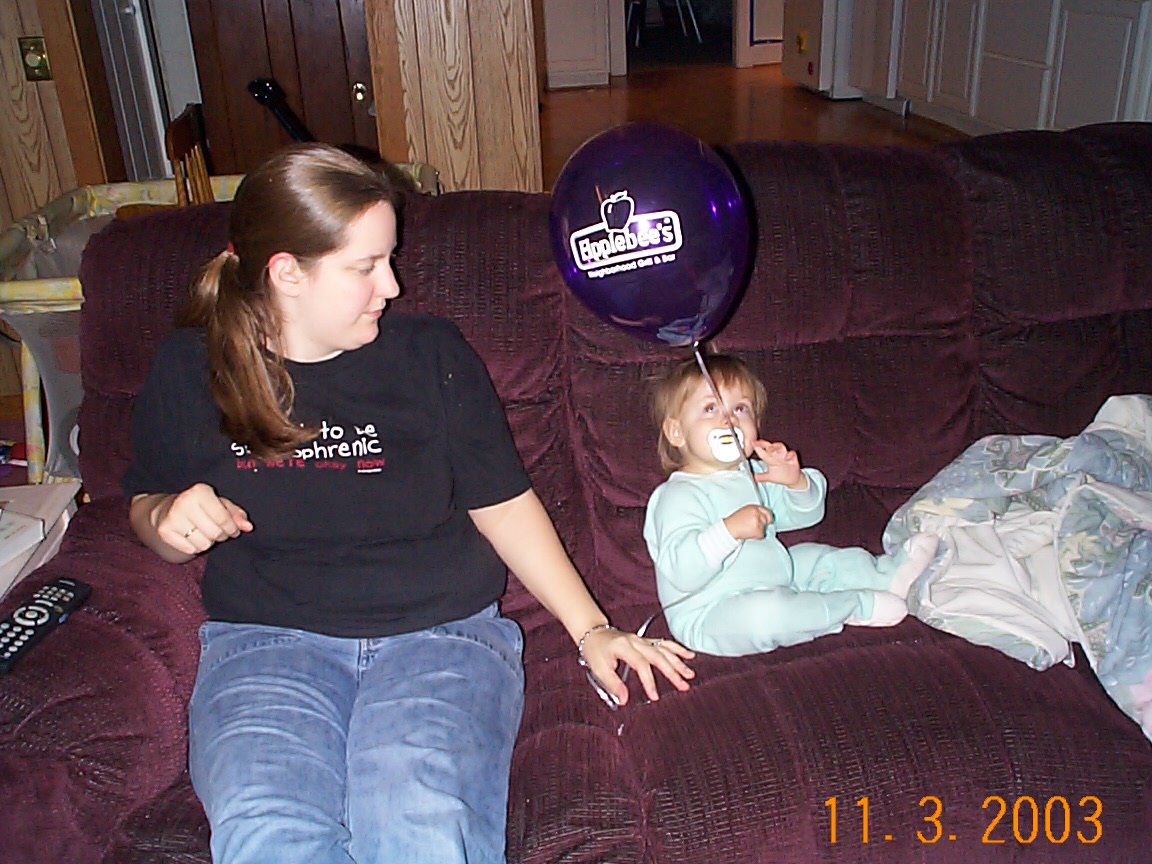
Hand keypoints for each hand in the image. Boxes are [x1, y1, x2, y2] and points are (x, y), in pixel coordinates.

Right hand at [152, 482, 252, 554]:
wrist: (168, 510)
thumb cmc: (202, 507)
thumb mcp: (221, 505)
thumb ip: (237, 515)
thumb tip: (249, 527)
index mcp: (200, 491)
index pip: (223, 518)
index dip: (232, 528)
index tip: (233, 530)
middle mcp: (184, 501)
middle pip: (214, 533)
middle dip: (220, 536)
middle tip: (217, 531)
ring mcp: (172, 517)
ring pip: (203, 544)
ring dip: (208, 542)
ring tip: (203, 532)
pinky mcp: (164, 531)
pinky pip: (190, 550)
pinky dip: (194, 547)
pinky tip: (191, 536)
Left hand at [580, 625, 694, 707]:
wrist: (593, 633)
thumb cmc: (594, 650)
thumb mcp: (599, 668)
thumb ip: (613, 684)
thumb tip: (624, 700)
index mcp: (624, 646)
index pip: (641, 664)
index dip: (649, 681)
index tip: (655, 696)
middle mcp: (635, 641)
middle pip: (658, 656)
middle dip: (672, 672)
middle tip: (683, 686)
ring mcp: (642, 640)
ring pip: (664, 649)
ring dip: (678, 661)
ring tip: (689, 674)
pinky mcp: (645, 641)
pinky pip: (663, 643)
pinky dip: (677, 649)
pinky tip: (688, 655)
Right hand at [724, 504, 772, 539]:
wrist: (729, 529)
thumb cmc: (734, 521)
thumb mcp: (745, 511)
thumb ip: (755, 512)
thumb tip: (763, 515)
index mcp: (753, 507)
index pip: (767, 511)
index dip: (767, 516)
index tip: (768, 519)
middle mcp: (757, 513)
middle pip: (767, 519)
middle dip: (762, 524)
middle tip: (753, 526)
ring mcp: (758, 522)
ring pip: (764, 528)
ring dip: (758, 530)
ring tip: (748, 529)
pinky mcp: (758, 530)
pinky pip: (761, 535)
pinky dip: (756, 536)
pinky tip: (749, 533)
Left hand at [751, 440, 803, 488]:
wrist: (792, 480)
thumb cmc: (780, 475)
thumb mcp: (770, 477)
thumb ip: (762, 477)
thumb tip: (753, 478)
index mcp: (770, 458)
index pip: (763, 450)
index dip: (758, 446)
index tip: (752, 443)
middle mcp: (777, 455)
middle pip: (771, 446)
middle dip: (765, 443)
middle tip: (759, 442)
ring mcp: (785, 455)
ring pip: (781, 447)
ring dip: (776, 447)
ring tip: (771, 450)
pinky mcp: (793, 458)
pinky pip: (792, 454)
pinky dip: (789, 455)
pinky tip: (786, 458)